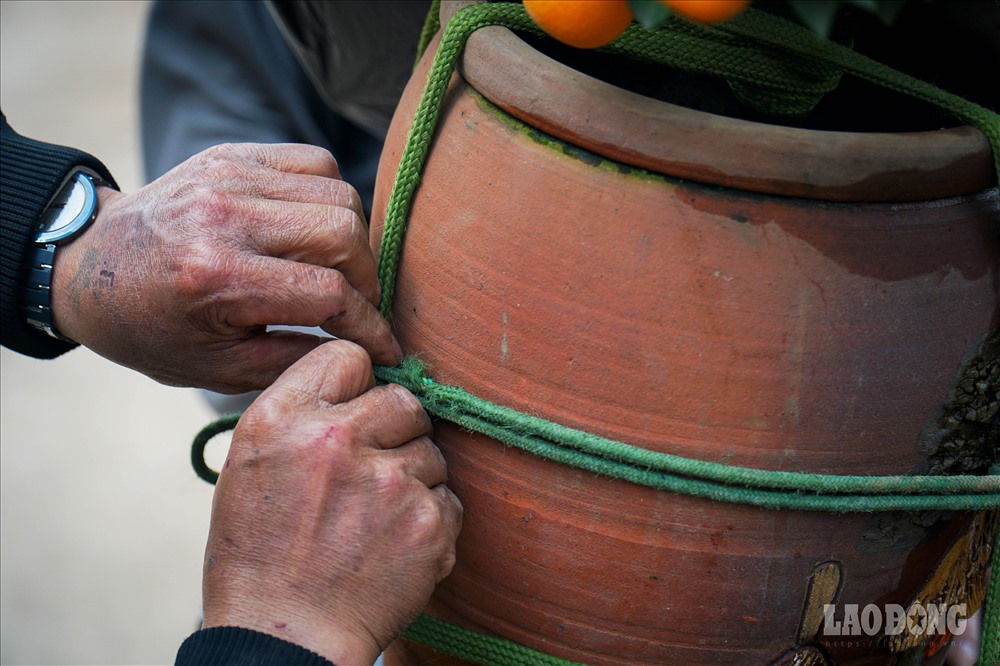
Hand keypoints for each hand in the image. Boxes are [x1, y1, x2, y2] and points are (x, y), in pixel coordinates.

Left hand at [50, 143, 400, 392]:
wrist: (92, 268)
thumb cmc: (153, 329)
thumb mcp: (218, 370)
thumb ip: (296, 360)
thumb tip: (365, 351)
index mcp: (217, 277)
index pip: (330, 294)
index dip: (371, 326)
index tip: (388, 348)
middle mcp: (226, 216)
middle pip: (344, 233)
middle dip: (368, 279)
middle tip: (359, 306)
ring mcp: (231, 175)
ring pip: (339, 193)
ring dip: (354, 239)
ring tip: (338, 270)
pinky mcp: (235, 153)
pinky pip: (315, 163)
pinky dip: (330, 198)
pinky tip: (314, 230)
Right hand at [200, 340, 461, 664]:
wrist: (284, 638)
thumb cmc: (258, 554)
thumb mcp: (250, 464)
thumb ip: (302, 413)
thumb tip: (361, 386)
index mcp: (283, 420)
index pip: (349, 357)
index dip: (357, 384)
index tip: (355, 412)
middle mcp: (336, 440)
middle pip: (403, 400)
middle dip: (394, 430)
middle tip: (369, 474)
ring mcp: (388, 480)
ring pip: (430, 449)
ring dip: (412, 478)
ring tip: (372, 520)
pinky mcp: (426, 521)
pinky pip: (447, 496)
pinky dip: (428, 518)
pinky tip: (391, 545)